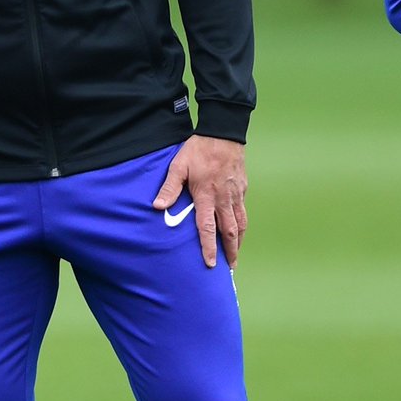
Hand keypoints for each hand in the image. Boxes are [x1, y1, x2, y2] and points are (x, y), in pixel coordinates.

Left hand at [153, 135, 246, 268]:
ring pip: (240, 223)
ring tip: (236, 254)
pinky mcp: (242, 188)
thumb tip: (157, 206)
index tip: (211, 264)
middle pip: (229, 231)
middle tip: (229, 267)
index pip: (208, 228)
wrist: (223, 133)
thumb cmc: (199, 149)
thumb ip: (169, 188)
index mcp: (207, 195)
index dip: (209, 248)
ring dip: (238, 241)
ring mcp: (235, 194)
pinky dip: (242, 224)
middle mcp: (224, 198)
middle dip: (230, 251)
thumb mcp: (179, 166)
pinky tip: (238, 230)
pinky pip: (243, 211)